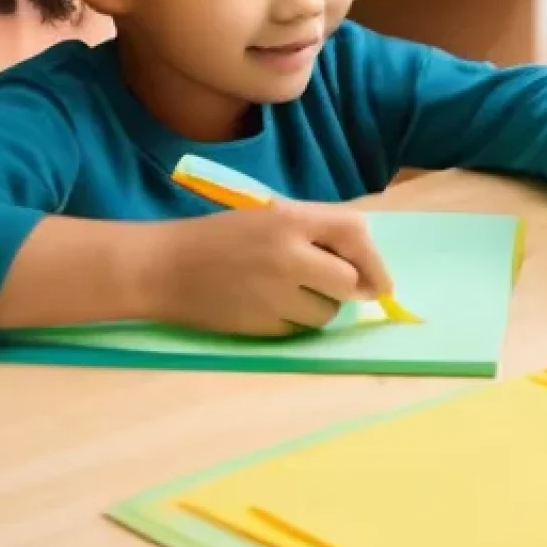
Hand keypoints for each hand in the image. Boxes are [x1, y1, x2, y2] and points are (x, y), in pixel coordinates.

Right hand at [147, 199, 392, 336]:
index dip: (375, 261)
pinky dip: (295, 322)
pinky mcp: (261, 325)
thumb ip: (317, 233)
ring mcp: (274, 293)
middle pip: (350, 283)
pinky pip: (299, 330)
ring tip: (292, 293)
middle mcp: (288, 255)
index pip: (356, 233)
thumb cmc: (222, 236)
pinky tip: (270, 306)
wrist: (165, 266)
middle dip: (349, 289)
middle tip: (332, 286)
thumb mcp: (270, 217)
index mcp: (291, 219)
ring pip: (328, 313)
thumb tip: (366, 271)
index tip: (382, 282)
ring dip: (321, 307)